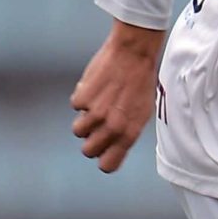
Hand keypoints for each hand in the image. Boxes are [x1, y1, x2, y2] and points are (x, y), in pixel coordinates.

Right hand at [70, 21, 163, 173]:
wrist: (133, 53)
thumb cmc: (140, 81)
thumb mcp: (142, 112)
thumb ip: (126, 131)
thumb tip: (112, 145)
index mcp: (130, 133)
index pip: (108, 165)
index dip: (103, 159)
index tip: (103, 151)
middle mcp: (112, 126)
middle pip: (88, 151)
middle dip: (90, 140)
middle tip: (97, 126)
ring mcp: (96, 113)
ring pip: (78, 131)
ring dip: (84, 120)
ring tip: (96, 104)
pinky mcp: (83, 98)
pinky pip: (76, 106)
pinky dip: (82, 97)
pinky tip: (95, 86)